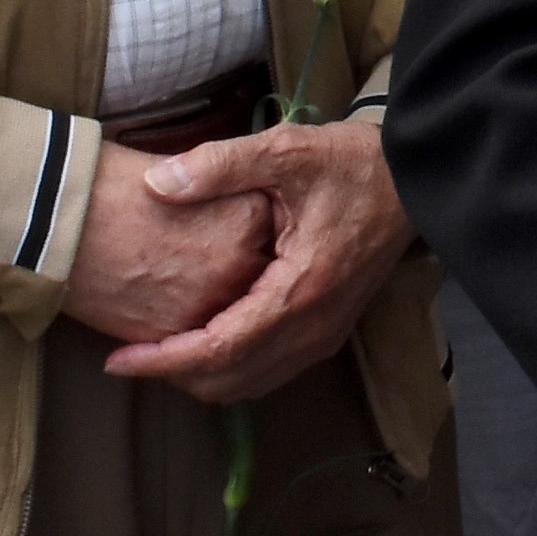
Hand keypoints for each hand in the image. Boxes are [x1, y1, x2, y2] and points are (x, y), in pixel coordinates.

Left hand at [101, 119, 414, 402]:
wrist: (419, 179)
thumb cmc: (355, 164)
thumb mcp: (287, 151)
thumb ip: (220, 165)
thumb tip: (156, 183)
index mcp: (300, 290)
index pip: (219, 350)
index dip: (163, 361)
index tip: (117, 359)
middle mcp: (314, 327)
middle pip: (231, 381)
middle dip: (175, 376)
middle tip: (129, 356)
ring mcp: (326, 334)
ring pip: (251, 384)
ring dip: (203, 377)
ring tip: (161, 353)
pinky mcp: (330, 330)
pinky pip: (271, 371)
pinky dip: (232, 370)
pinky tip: (208, 341)